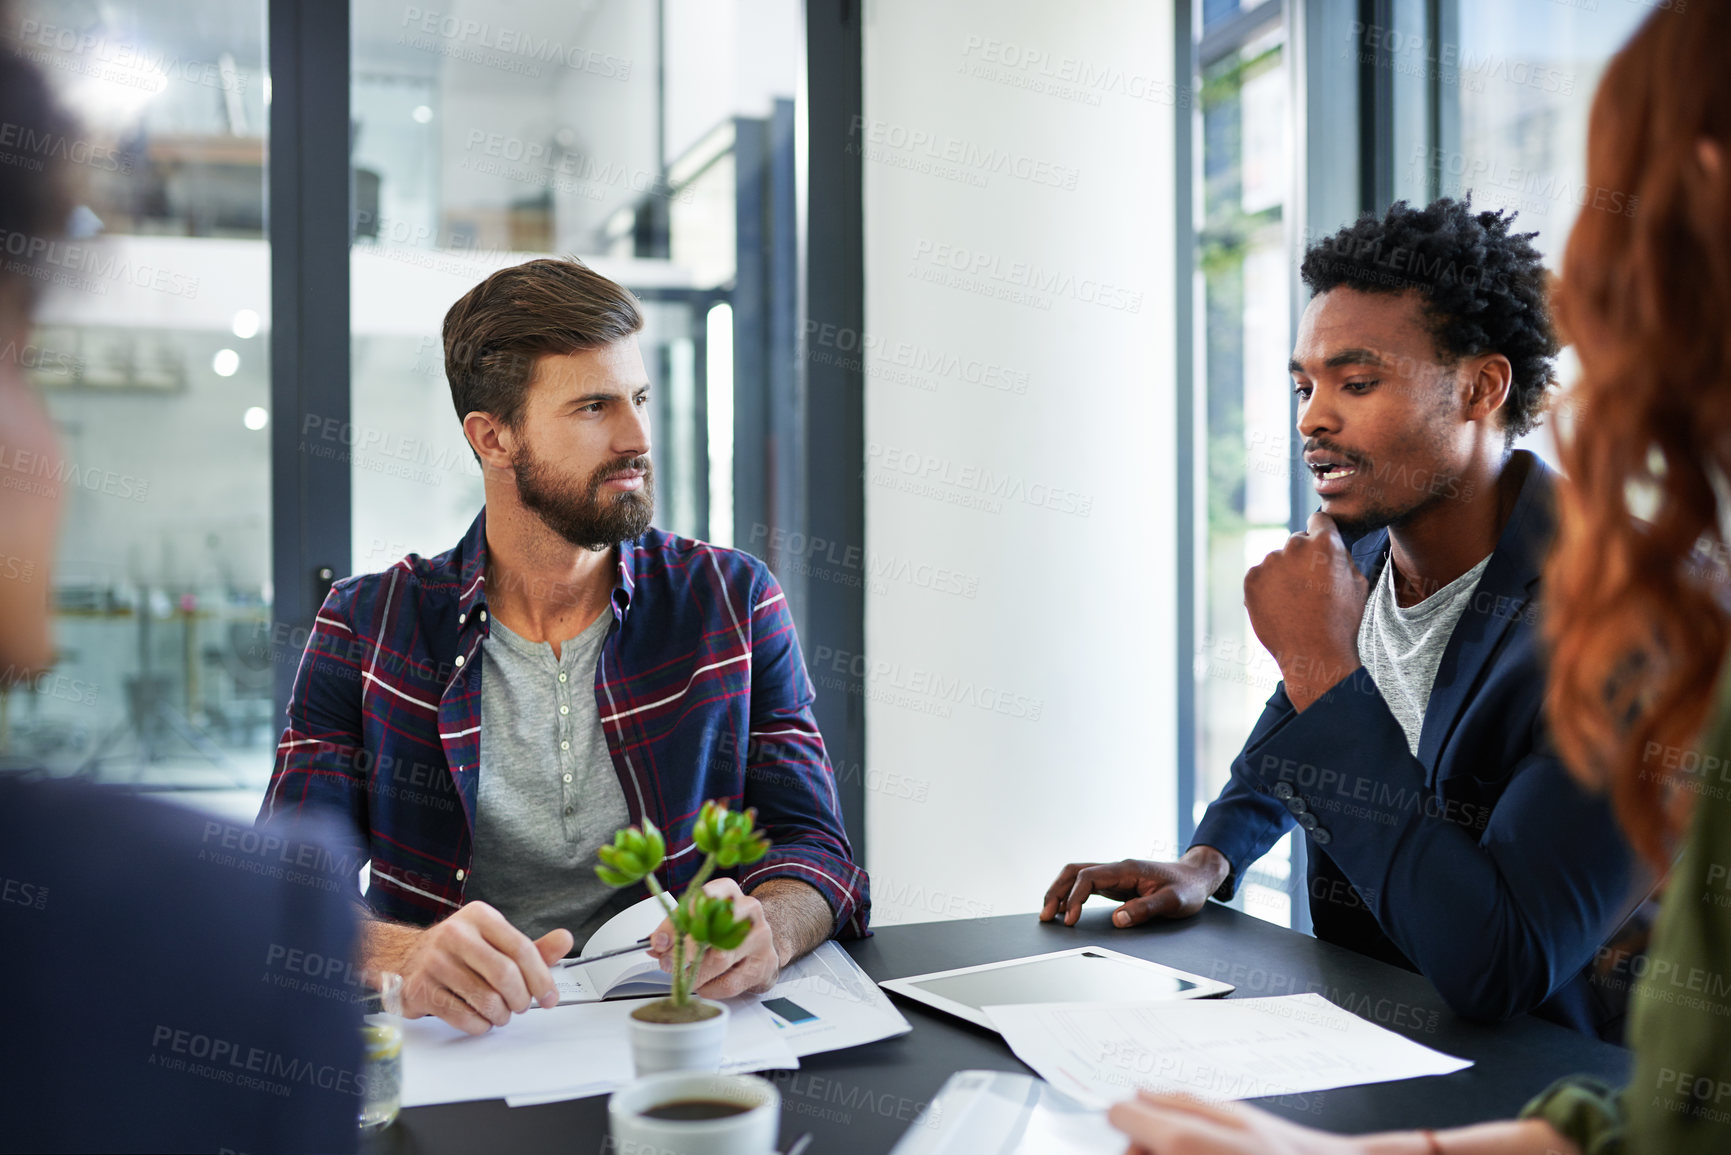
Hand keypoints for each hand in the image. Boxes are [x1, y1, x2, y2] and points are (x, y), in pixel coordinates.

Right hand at [379, 902, 571, 1034]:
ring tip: (501, 1013)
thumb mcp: (495, 941)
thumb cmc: (459, 951)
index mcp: (480, 917)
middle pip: (505, 975)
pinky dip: (480, 1025)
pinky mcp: (421, 989)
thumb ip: (531, 947)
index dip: (541, 977)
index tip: (550, 996)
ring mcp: (435, 961)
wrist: (406, 958)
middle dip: (521, 999)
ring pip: (486, 999)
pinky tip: (481, 1018)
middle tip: (523, 1006)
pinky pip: (463, 1016)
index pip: (521, 948)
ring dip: (501, 1015)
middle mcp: (455, 934)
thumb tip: (565, 940)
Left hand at [648, 877, 779, 997]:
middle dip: (683, 952)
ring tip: (686, 977)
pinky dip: (711, 988)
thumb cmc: (724, 929)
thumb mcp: (700, 920)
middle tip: (668, 964)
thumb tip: (657, 944)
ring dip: (696, 973)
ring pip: (720, 959)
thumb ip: (677, 930)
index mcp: (727, 891)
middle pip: (711, 931)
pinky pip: (731, 982)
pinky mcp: (765, 962)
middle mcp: (747, 909)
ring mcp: (760, 936)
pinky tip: (705, 986)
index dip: (676, 924)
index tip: (659, 942)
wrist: (759, 943)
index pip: (699, 901)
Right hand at [1039, 847, 1230, 926]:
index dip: (1074, 898)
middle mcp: (1116, 868)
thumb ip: (1145, 909)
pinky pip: (1086, 885)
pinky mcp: (1115, 884)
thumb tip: (1117, 920)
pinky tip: (1066, 911)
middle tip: (1045, 917)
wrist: (1197, 878)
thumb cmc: (1187, 889)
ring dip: (1059, 891)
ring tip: (1048, 915)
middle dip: (1056, 891)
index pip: (1089, 878)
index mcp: (1127, 869)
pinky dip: (1070, 895)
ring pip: (1076, 875)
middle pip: (1074, 871)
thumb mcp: (1173, 902)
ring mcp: (1114, 875)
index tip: (1069, 920)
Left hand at [1109, 1092, 1361, 1154]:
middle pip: (1128, 1150)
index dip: (1133, 1114)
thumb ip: (1180, 1100)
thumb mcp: (1236, 1113)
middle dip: (1146, 1144)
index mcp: (1181, 1141)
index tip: (1148, 1118)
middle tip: (1187, 1145)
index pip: (1119, 1115)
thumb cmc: (1284, 1150)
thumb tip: (1140, 1094)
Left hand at [1243, 510, 1367, 711]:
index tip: (1320, 547)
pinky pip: (1260, 575)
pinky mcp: (1251, 578)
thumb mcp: (1358, 582)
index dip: (1321, 532)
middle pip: (1297, 541)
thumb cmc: (1342, 620)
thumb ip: (1341, 555)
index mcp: (1325, 543)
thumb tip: (1330, 542)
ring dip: (1284, 573)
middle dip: (1303, 557)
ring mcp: (1269, 562)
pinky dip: (1267, 587)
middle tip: (1310, 586)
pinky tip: (1280, 606)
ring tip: (1296, 602)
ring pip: (1277, 560)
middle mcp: (1294, 546)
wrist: (1314, 654)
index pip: (1319, 519)